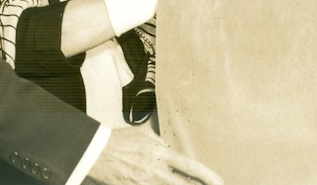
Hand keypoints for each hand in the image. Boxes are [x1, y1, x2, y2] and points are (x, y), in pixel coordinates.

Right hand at [84, 128, 222, 184]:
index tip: (220, 182)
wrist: (96, 152)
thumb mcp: (143, 135)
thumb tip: (169, 149)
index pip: (191, 167)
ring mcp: (146, 184)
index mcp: (161, 154)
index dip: (208, 176)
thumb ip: (159, 144)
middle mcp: (157, 172)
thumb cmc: (119, 141)